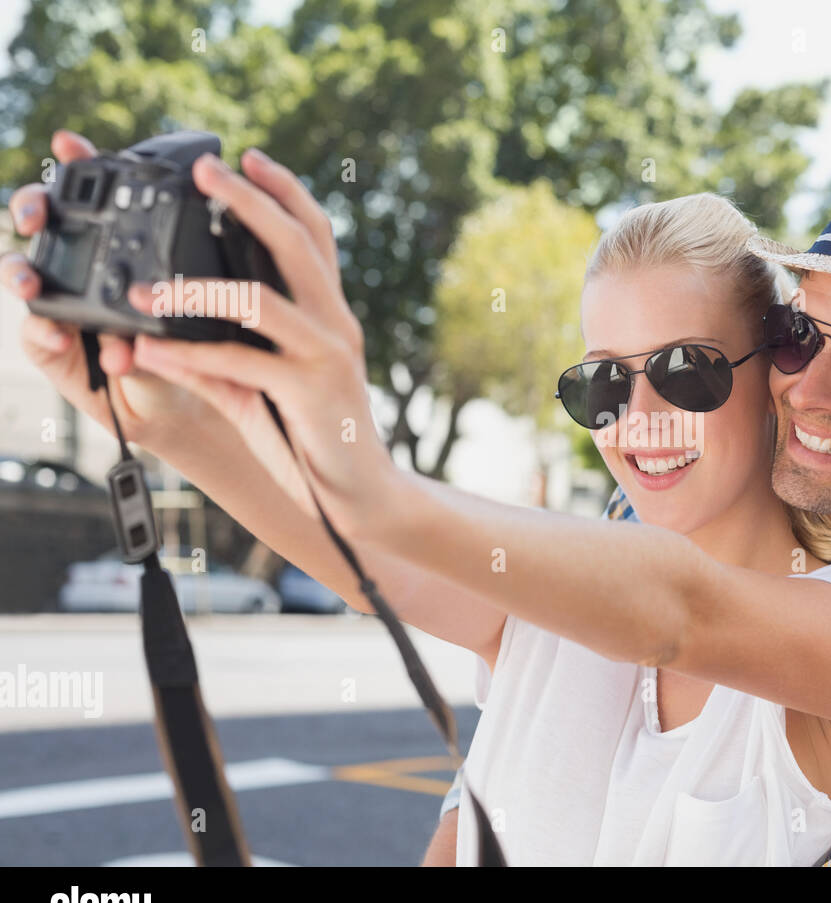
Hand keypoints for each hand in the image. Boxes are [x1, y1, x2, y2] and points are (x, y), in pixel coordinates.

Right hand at [2, 130, 212, 453]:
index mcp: (123, 244)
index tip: (70, 144)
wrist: (188, 399)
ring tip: (31, 283)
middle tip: (38, 216)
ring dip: (22, 272)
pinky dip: (45, 331)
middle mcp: (84, 264)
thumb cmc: (201, 341)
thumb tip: (218, 222)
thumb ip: (204, 265)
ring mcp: (60, 301)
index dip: (75, 163)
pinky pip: (35, 331)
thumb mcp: (207, 300)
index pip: (94, 193)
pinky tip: (62, 336)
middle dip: (32, 208)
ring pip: (22, 271)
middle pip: (42, 221)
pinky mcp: (52, 343)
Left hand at [130, 148, 393, 534]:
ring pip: (263, 300)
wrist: (361, 496)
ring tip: (147, 287)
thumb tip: (161, 340)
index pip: (316, 239)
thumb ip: (224, 361)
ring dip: (196, 289)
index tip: (250, 156)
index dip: (287, 192)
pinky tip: (150, 353)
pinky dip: (189, 359)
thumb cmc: (314, 439)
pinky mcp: (310, 393)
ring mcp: (326, 357)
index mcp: (329, 317)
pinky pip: (242, 366)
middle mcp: (335, 326)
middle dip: (251, 202)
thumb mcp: (267, 390)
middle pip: (298, 246)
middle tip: (208, 169)